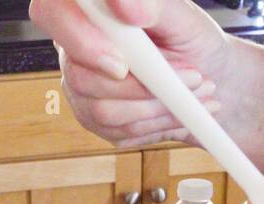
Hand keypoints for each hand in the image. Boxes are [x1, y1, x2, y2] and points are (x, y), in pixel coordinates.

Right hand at [29, 0, 230, 146]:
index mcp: (88, 16)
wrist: (211, 77)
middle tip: (190, 76)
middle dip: (138, 86)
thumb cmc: (192, 42)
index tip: (122, 63)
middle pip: (79, 76)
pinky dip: (159, 123)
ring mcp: (82, 91)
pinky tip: (182, 110)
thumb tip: (126, 5)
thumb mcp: (183, 18)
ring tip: (197, 91)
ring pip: (103, 110)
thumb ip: (153, 5)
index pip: (52, 13)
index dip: (80, 39)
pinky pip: (120, 131)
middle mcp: (75, 53)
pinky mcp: (97, 122)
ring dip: (157, 106)